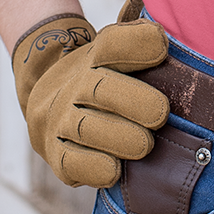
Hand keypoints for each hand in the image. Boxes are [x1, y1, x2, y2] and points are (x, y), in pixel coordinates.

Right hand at [12, 14, 168, 187]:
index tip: (162, 48)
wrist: (49, 103)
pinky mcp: (55, 153)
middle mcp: (75, 86)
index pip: (112, 44)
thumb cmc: (104, 84)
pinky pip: (69, 163)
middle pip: (99, 88)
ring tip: (145, 145)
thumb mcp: (120, 61)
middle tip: (160, 114)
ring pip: (86, 128)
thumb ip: (144, 50)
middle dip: (133, 102)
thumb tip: (163, 43)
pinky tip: (115, 171)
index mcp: (96, 58)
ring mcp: (60, 120)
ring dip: (119, 138)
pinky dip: (93, 168)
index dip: (137, 42)